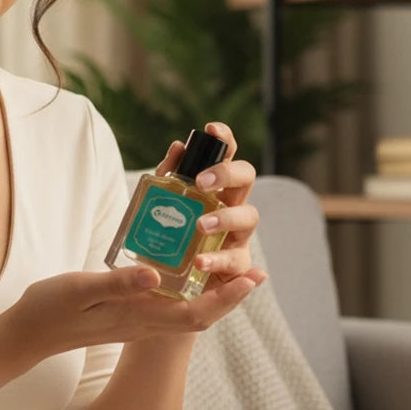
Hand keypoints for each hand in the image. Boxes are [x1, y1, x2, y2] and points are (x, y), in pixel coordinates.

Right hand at [6, 259, 264, 362]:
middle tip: (256, 272)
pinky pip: (168, 303)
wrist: (28, 334)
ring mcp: (136, 319)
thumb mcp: (81, 289)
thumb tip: (157, 275)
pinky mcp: (127, 313)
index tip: (251, 278)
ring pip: (187, 309)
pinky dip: (186, 286)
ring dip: (213, 291)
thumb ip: (118, 283)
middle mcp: (143, 322)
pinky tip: (185, 267)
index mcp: (137, 317)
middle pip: (200, 314)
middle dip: (230, 295)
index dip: (227, 298)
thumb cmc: (50, 309)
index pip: (195, 314)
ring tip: (230, 265)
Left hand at [155, 121, 264, 290]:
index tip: (211, 128)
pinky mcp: (235, 266)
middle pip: (247, 177)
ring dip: (226, 217)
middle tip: (202, 182)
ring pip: (249, 216)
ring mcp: (237, 235)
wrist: (164, 280)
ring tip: (201, 225)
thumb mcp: (161, 205)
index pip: (227, 156)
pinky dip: (220, 261)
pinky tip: (201, 262)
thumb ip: (167, 178)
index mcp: (217, 187)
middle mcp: (232, 205)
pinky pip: (236, 262)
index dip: (225, 139)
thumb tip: (177, 147)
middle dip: (228, 174)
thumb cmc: (170, 237)